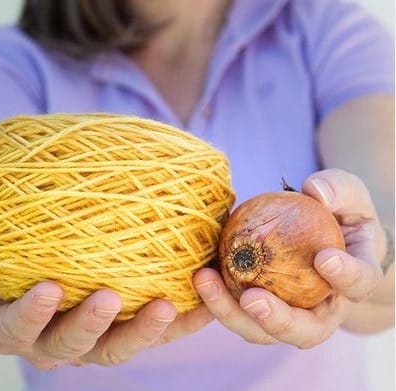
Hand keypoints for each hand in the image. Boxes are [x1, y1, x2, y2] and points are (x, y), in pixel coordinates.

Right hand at [0, 224, 212, 368]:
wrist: (31, 290)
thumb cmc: (1, 274)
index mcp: (14, 327)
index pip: (15, 330)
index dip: (30, 315)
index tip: (48, 288)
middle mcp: (54, 344)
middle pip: (74, 347)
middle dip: (91, 325)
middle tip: (111, 297)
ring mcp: (93, 342)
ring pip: (120, 347)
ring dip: (146, 330)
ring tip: (169, 303)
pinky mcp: (125, 332)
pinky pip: (155, 333)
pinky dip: (181, 322)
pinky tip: (203, 303)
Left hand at [193, 169, 384, 348]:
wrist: (322, 233)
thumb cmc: (338, 212)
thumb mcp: (347, 193)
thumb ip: (338, 189)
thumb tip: (314, 191)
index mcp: (354, 280)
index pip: (359, 285)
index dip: (346, 278)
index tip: (323, 258)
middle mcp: (324, 309)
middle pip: (306, 331)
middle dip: (277, 321)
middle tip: (251, 299)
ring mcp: (290, 314)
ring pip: (263, 330)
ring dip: (231, 313)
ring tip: (205, 281)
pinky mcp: (260, 308)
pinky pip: (238, 310)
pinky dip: (216, 299)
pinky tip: (198, 274)